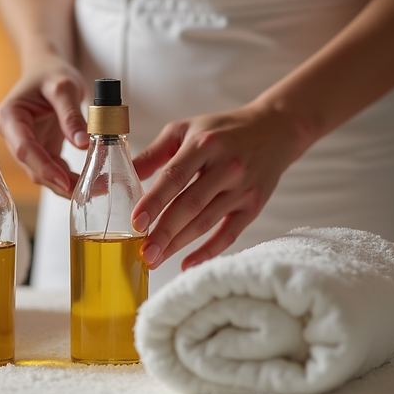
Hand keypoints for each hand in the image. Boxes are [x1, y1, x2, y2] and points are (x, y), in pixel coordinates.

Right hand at [0, 55, 88, 197]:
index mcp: (11, 117)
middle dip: (58, 181)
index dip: (44, 167)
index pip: (24, 148)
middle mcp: (14, 135)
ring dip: (65, 183)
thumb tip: (82, 144)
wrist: (47, 70)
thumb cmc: (50, 72)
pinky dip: (68, 177)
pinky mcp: (40, 149)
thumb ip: (71, 115)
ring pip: (42, 173)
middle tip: (87, 190)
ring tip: (92, 187)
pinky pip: (53, 169)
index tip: (64, 180)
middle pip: (32, 166)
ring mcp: (26, 144)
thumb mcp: (64, 87)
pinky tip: (86, 180)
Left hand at [130, 101, 308, 270]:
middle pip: (190, 205)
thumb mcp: (185, 130)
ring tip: (155, 259)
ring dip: (179, 244)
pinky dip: (209, 251)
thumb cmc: (221, 131)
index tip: (136, 222)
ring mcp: (242, 188)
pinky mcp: (254, 205)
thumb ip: (153, 154)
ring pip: (206, 222)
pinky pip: (230, 233)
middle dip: (164, 232)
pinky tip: (188, 263)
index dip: (154, 201)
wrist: (275, 130)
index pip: (175, 176)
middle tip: (144, 253)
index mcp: (204, 144)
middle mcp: (226, 166)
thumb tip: (117, 179)